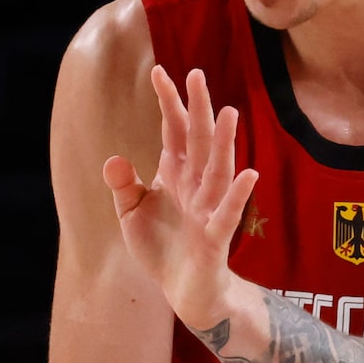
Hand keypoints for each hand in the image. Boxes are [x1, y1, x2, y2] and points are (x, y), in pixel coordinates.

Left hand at [103, 66, 259, 331]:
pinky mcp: (216, 237)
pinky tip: (250, 175)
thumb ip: (124, 185)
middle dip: (197, 109)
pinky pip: (227, 214)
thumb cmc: (162, 247)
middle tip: (197, 74)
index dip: (168, 103)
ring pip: (218, 170)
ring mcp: (208, 209)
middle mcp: (195, 186)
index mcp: (176, 175)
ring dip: (223, 143)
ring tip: (228, 113)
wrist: (183, 291)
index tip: (159, 71)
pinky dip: (237, 195)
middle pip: (197, 141)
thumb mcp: (132, 213)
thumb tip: (114, 159)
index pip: (173, 132)